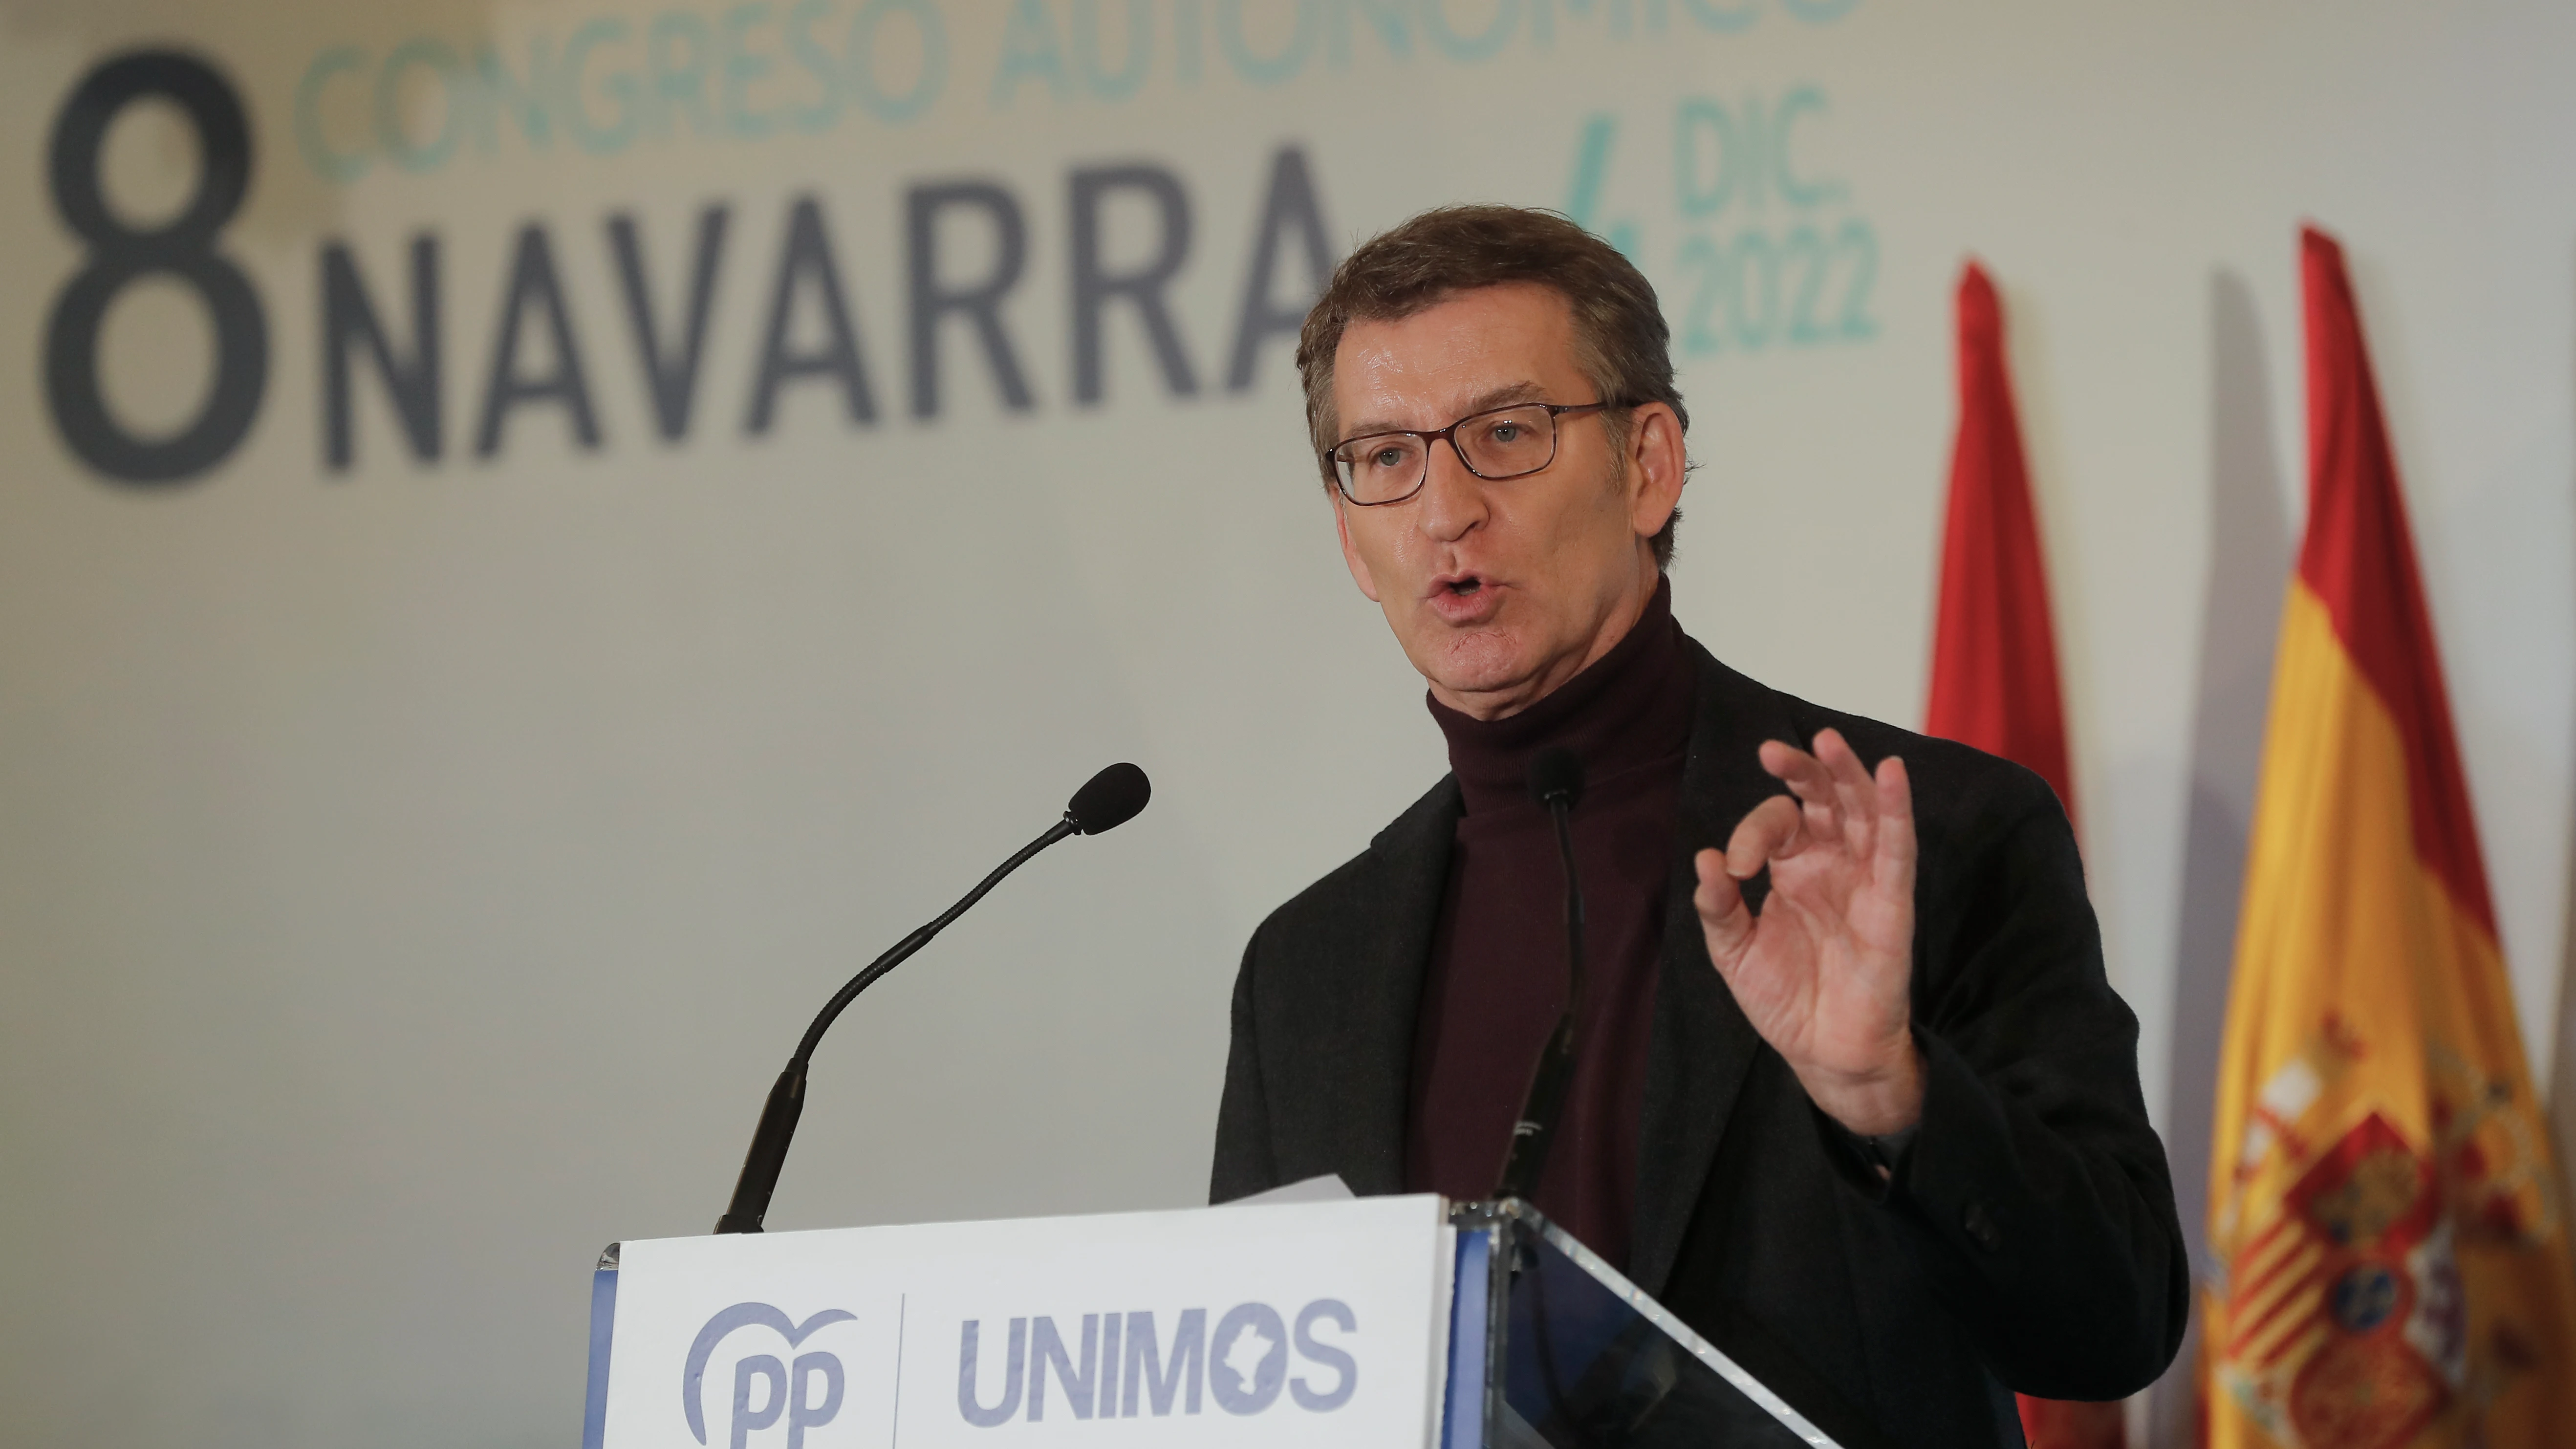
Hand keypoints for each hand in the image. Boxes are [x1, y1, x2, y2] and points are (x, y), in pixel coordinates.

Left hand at [1693, 728, 1922, 1135]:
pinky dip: (1897, 810)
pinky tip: (1893, 774)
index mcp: (1793, 866)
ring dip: (1849, 774)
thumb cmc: (1784, 997)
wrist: (1822, 1051)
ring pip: (1863, 811)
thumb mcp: (1734, 951)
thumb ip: (1718, 907)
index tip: (1736, 866)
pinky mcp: (1892, 903)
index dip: (1752, 833)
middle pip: (1823, 798)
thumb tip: (1705, 859)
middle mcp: (1830, 862)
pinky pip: (1899, 849)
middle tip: (1771, 751)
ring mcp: (1864, 878)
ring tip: (1828, 742)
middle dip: (1802, 770)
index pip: (1776, 822)